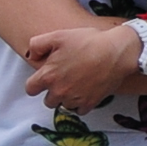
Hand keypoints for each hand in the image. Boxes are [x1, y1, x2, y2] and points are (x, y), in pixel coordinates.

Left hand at [21, 20, 143, 107]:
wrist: (116, 52)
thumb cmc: (87, 41)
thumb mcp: (58, 35)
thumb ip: (38, 44)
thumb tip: (32, 55)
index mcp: (48, 76)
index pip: (30, 89)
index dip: (36, 83)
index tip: (44, 78)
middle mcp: (59, 91)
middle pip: (48, 101)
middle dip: (53, 91)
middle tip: (64, 78)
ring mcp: (75, 99)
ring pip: (64, 106)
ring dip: (67, 98)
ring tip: (77, 83)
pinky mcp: (90, 103)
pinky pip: (80, 110)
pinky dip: (81, 103)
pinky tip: (86, 90)